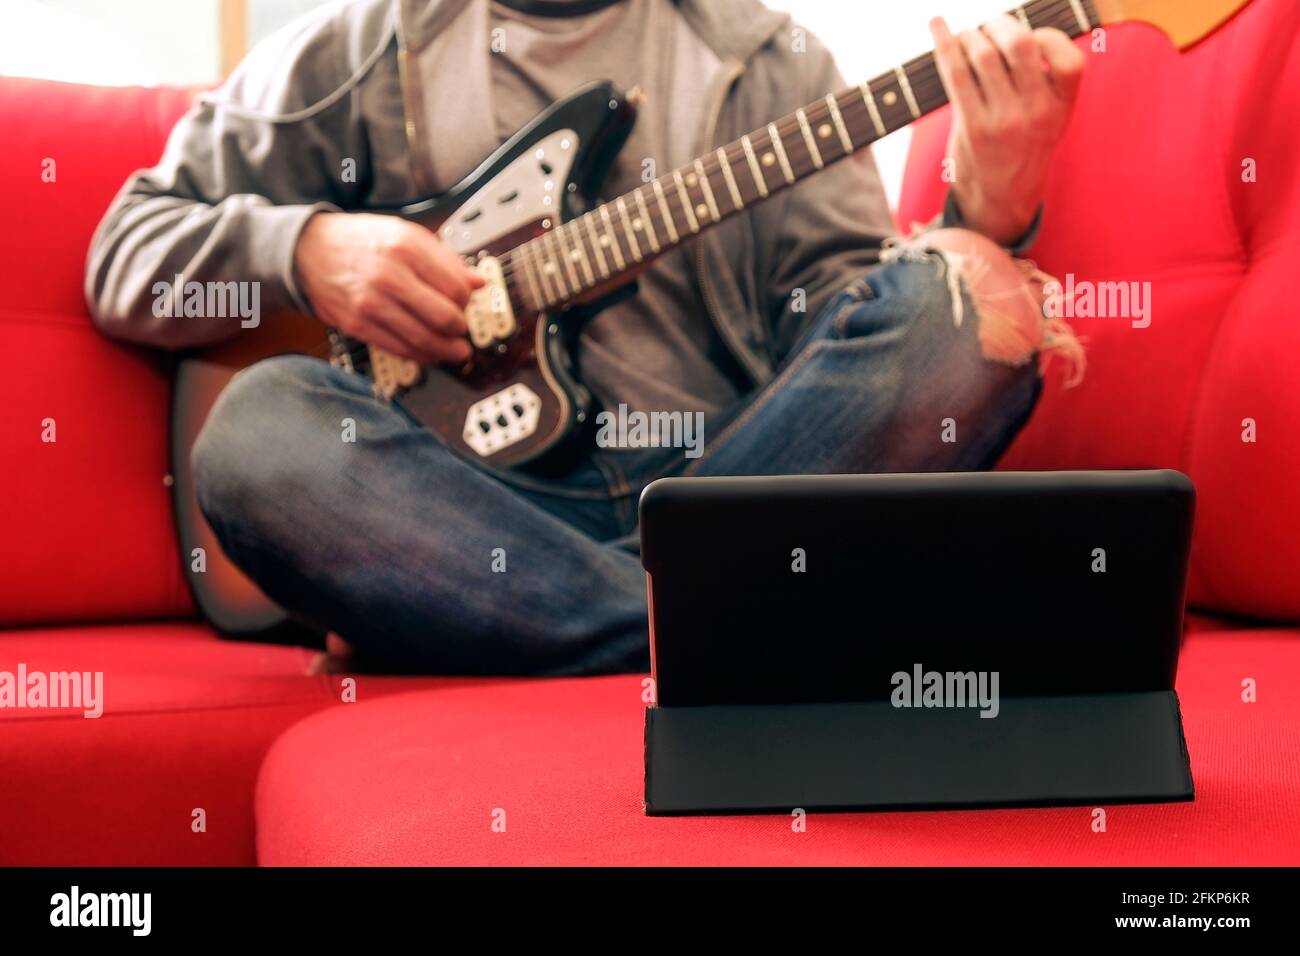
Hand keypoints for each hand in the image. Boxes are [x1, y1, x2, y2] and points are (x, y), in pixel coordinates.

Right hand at [294, 212, 483, 363]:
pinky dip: (422, 356)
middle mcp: (389, 275)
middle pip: (445, 317)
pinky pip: (400, 349)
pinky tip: (431, 353)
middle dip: (460, 329)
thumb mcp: (406, 235)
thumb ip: (445, 259)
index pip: (456, 288)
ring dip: (446, 350)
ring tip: (456, 351)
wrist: (309, 250)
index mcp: (407, 247)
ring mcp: (372, 303)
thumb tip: (479, 282)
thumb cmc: (362, 241)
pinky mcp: (358, 324)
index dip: (467, 301)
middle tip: (462, 329)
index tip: (465, 303)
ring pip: (424, 339)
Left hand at [930, 15, 1085, 245]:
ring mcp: (1005, 121)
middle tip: (988, 29)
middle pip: (1020, 44)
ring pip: (984, 55)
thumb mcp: (1050, 120)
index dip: (1045, 37)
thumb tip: (1009, 29)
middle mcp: (1038, 113)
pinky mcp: (973, 127)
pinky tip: (937, 26)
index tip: (1027, 38)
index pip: (1067, 57)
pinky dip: (944, 43)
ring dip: (971, 35)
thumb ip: (1044, 81)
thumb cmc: (1022, 151)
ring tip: (966, 38)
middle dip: (1000, 25)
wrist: (1001, 200)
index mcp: (1063, 108)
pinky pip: (956, 73)